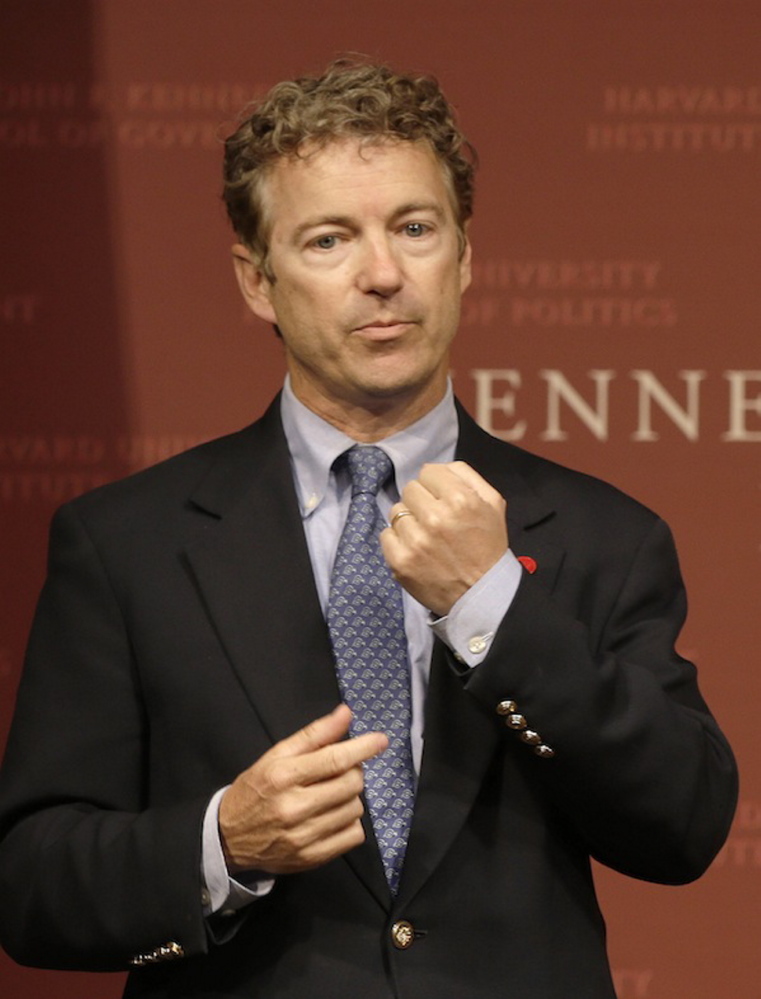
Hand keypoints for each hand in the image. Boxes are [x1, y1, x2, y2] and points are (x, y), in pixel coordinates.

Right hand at [218, 704, 387, 874]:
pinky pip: (353, 836)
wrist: (228, 837)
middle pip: (351, 784)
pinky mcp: (311, 859)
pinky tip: (333, 816)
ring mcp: (304, 837)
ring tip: (331, 795)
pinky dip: (350, 823)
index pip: (334, 759)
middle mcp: (294, 807)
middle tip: (339, 771)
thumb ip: (314, 734)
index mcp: (283, 776)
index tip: (380, 740)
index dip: (363, 748)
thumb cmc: (255, 789)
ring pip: (355, 809)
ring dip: (350, 798)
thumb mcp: (276, 755)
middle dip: (353, 772)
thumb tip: (346, 713)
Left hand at [380, 461, 507, 616]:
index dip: (436, 484)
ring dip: (409, 520)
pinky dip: (398, 540)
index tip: (442, 499)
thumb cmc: (487, 546)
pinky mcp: (401, 561)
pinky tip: (415, 549)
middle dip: (422, 501)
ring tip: (426, 536)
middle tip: (435, 519)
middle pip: (410, 489)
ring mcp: (415, 541)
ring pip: (396, 510)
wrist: (482, 594)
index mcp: (460, 500)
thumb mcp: (492, 503)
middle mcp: (436, 518)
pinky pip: (386, 534)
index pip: (429, 471)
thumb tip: (435, 467)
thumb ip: (466, 475)